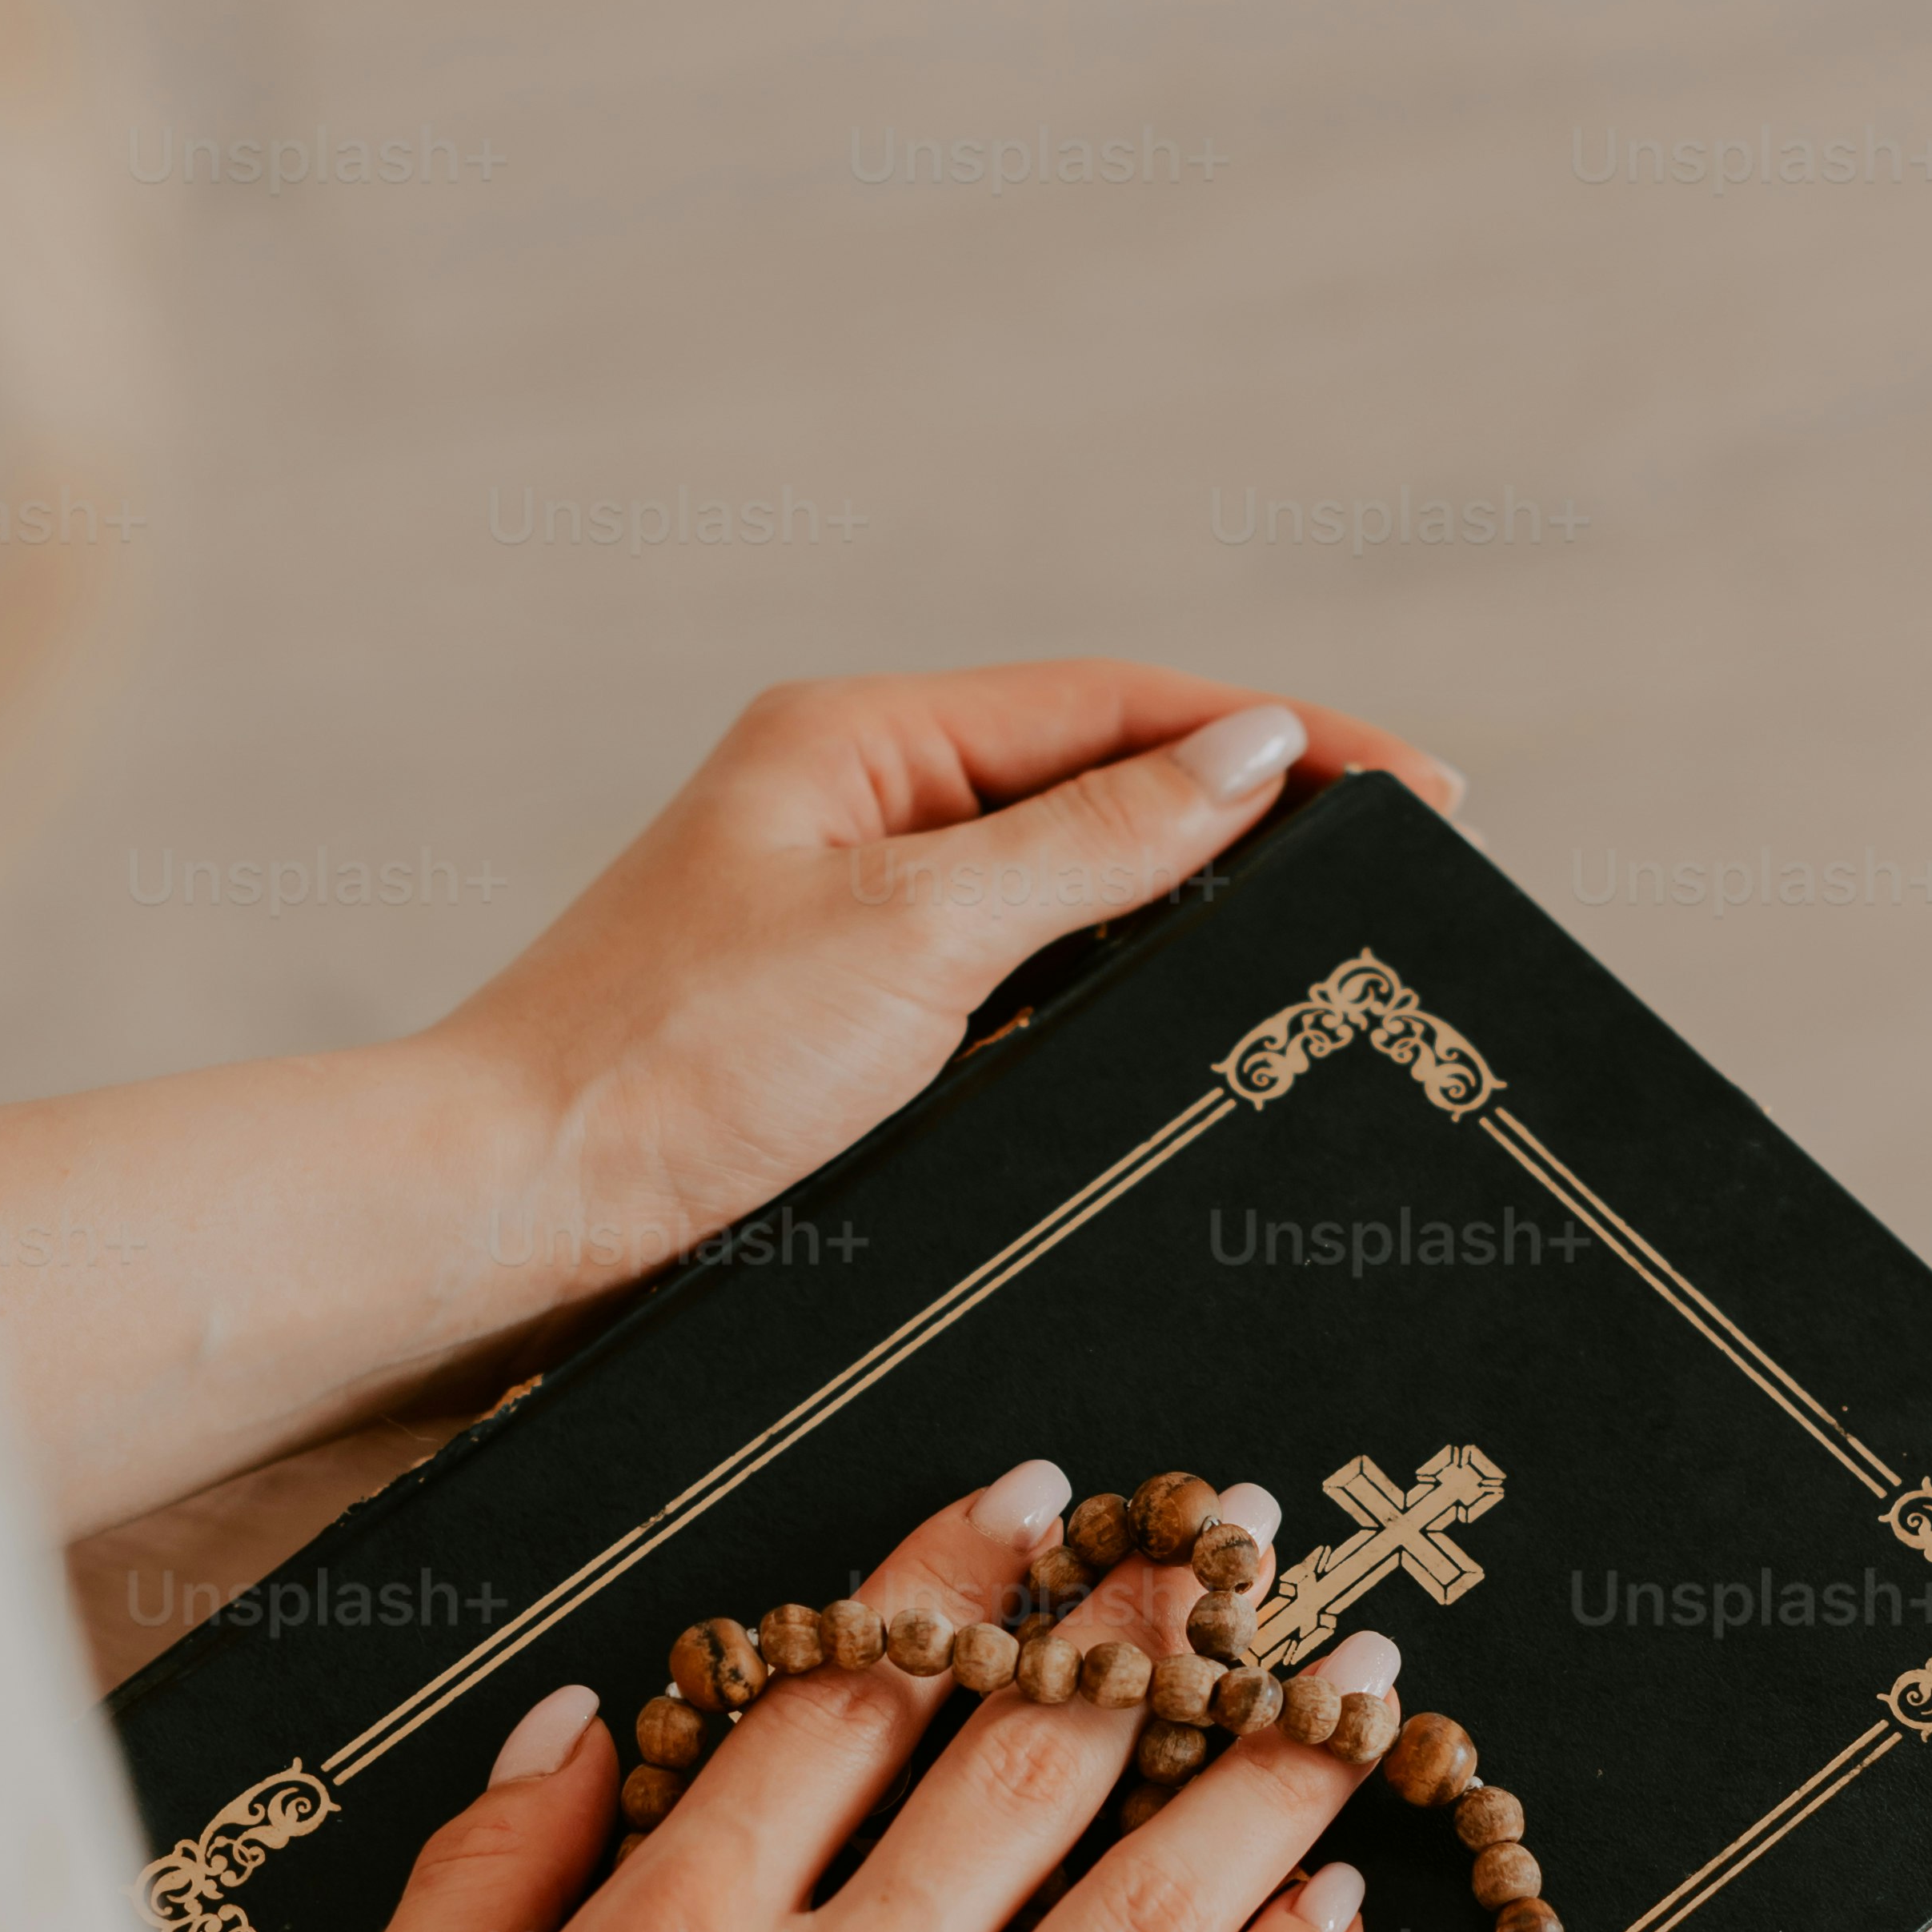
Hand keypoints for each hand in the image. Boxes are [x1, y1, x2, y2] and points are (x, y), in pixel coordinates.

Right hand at [260, 1459, 1390, 1931]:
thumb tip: (584, 1725)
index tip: (1028, 1509)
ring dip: (1257, 1780)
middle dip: (1140, 1633)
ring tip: (1344, 1694)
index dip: (948, 1577)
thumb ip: (477, 1883)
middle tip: (1226, 1542)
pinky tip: (1329, 1917)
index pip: (843, 1699)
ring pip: (1146, 1913)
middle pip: (1026, 1769)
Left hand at [440, 658, 1461, 1309]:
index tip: (1423, 791)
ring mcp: (848, 921)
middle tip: (1404, 882)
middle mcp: (855, 809)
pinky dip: (1109, 1003)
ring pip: (1066, 898)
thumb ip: (1093, 841)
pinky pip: (1016, 990)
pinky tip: (1182, 1044)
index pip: (1124, 708)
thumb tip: (1249, 753)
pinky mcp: (842, 1032)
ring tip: (1322, 960)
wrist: (508, 1223)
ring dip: (1186, 919)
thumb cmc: (672, 1068)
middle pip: (1104, 787)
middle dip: (1254, 824)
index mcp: (861, 738)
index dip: (1285, 741)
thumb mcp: (915, 935)